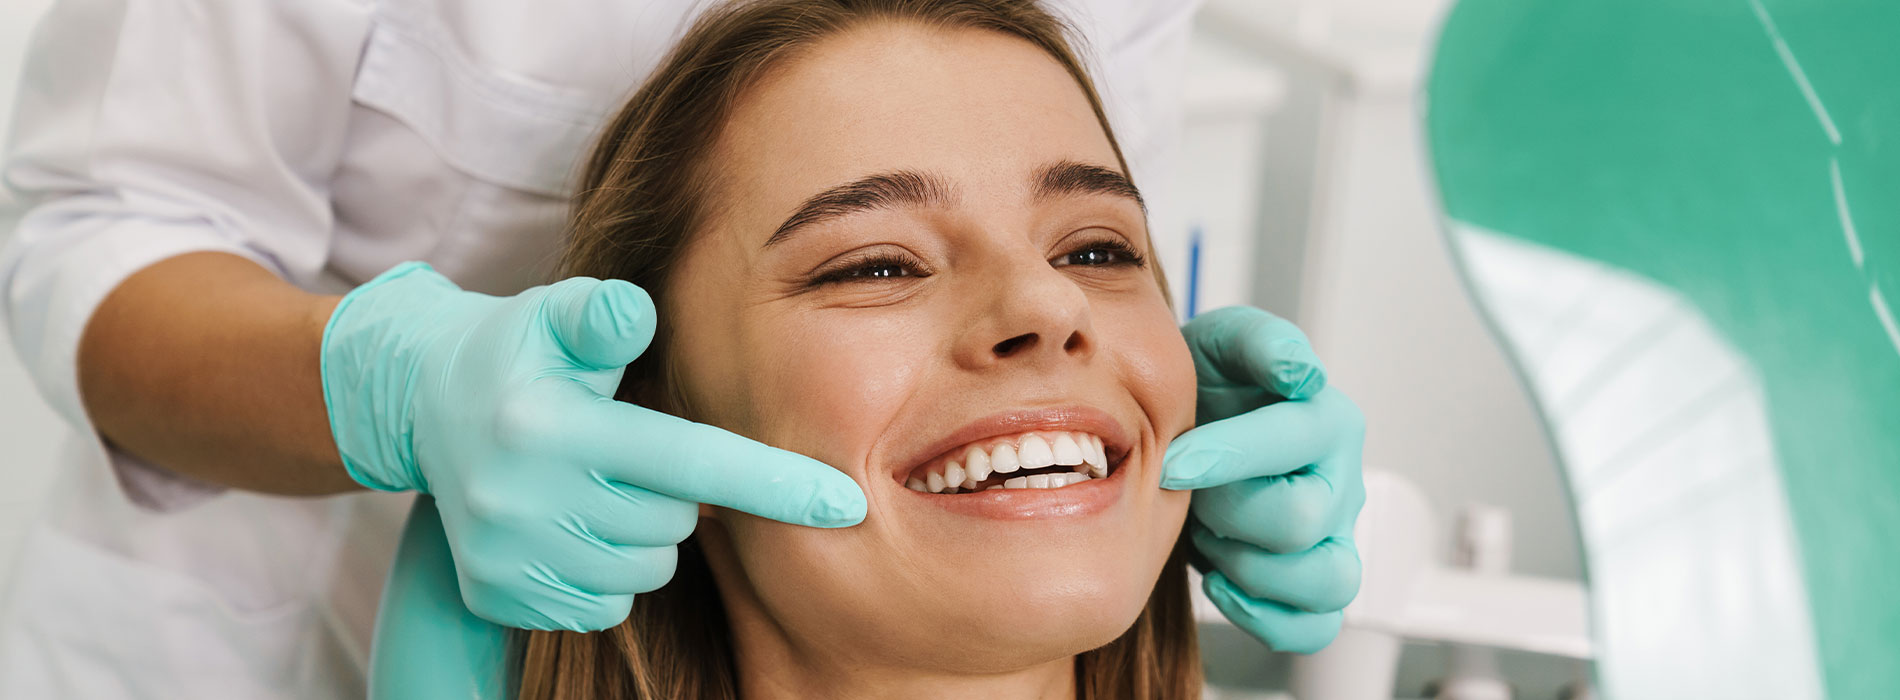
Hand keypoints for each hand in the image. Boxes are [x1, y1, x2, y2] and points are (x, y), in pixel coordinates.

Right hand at [321, 263, 865, 630]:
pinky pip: (603, 606)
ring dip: (642, 533)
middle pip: (672, 522)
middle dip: (675, 490)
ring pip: (645, 571)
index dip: (774, 483)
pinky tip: (571, 522)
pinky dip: (605, 571)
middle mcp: (522, 502)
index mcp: (549, 428)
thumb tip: (638, 310)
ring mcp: (508, 559)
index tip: (848, 503)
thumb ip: (604, 313)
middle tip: (629, 447)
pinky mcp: (498, 597)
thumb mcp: (554, 314)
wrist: (421, 404)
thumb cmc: (520, 350)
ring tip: (597, 482)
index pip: (688, 463)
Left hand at [1162, 306, 1366, 652]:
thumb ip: (1259, 342)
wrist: (1189, 428)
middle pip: (1301, 522)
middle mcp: (1341, 482)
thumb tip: (1300, 372)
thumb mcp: (1222, 343)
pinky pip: (1316, 626)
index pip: (1293, 444)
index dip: (1226, 456)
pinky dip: (1266, 617)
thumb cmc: (1208, 388)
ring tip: (1211, 537)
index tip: (1170, 462)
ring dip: (1250, 568)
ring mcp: (1334, 538)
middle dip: (1228, 511)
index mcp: (1327, 420)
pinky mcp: (1315, 582)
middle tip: (1190, 493)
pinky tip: (1220, 583)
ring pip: (1326, 583)